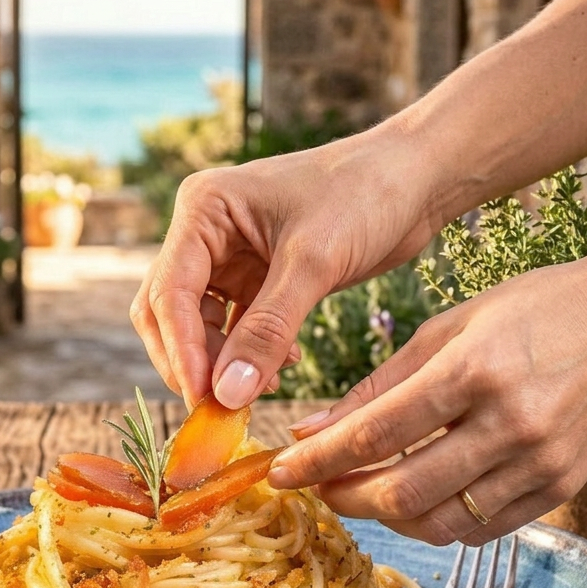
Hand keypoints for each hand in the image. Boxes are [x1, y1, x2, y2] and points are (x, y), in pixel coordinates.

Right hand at [130, 122, 441, 408]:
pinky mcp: (256, 279)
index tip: (203, 399)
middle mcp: (205, 231)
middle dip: (191, 361)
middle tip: (219, 409)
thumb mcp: (314, 263)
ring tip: (261, 389)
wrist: (417, 177)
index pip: (170, 291)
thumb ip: (267, 330)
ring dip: (222, 363)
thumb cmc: (366, 194)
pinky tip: (285, 365)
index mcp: (204, 208)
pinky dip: (250, 354)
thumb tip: (227, 394)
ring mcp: (228, 257)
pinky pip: (235, 329)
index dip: (181, 350)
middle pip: (169, 312)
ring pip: (198, 326)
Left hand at [268, 241, 586, 543]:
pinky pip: (481, 529)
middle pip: (401, 491)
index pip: (374, 434)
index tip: (279, 472)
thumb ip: (378, 385)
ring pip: (439, 523)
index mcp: (472, 371)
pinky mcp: (560, 488)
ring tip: (360, 493)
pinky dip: (435, 522)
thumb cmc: (535, 310)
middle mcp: (509, 424)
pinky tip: (413, 500)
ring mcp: (540, 463)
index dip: (317, 461)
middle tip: (316, 487)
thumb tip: (313, 429)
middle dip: (343, 498)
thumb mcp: (449, 328)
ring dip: (385, 517)